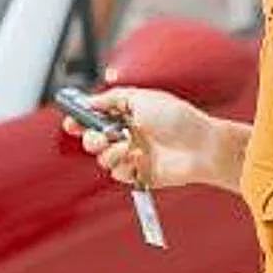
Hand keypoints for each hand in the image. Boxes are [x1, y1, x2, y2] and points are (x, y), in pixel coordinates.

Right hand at [60, 86, 211, 188]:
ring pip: (103, 159)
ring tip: (127, 145)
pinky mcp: (140, 174)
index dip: (81, 120)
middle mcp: (128, 134)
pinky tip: (138, 158)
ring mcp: (133, 155)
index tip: (71, 123)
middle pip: (93, 140)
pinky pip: (118, 174)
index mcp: (127, 114)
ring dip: (110, 153)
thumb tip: (88, 101)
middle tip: (100, 137)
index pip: (96, 117)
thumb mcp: (141, 98)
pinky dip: (124, 165)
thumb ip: (111, 99)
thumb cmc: (177, 118)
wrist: (201, 146)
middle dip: (91, 139)